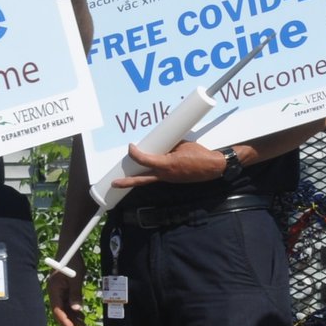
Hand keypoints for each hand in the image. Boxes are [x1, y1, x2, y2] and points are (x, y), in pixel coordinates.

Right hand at [46, 265, 85, 325]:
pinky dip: (74, 309)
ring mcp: (59, 292)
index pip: (58, 310)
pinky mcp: (64, 290)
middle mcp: (55, 293)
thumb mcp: (76, 278)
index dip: (65, 322)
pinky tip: (81, 315)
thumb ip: (75, 293)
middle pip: (60, 312)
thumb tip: (76, 309)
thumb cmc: (72, 262)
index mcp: (54, 291)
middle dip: (69, 323)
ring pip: (65, 308)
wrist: (69, 250)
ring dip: (73, 317)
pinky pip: (68, 303)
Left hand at [112, 140, 229, 189]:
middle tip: (114, 183)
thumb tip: (158, 142)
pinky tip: (146, 171)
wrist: (212, 167)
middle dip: (126, 182)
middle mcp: (165, 175)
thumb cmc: (198, 154)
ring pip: (148, 180)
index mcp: (167, 164)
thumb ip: (168, 145)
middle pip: (141, 180)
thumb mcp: (181, 144)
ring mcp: (168, 179)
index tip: (131, 146)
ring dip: (137, 178)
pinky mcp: (171, 180)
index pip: (144, 159)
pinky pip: (157, 177)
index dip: (134, 153)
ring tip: (125, 179)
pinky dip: (150, 174)